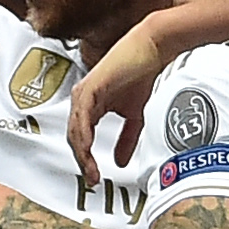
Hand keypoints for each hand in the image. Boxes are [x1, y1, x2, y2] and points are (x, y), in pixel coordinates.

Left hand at [68, 18, 168, 177]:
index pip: (81, 139)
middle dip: (82, 161)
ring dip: (82, 153)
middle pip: (74, 138)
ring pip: (75, 131)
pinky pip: (82, 117)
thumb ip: (126, 139)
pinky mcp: (89, 88)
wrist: (153, 49)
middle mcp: (82, 101)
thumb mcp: (135, 116)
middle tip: (91, 179)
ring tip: (91, 170)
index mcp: (89, 106)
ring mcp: (83, 94)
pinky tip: (88, 149)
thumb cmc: (143, 75)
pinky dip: (84, 136)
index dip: (85, 160)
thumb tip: (119, 163)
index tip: (94, 178)